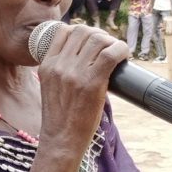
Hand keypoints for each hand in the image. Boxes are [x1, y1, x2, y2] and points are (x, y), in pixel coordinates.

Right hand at [37, 25, 127, 154]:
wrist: (62, 140)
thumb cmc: (60, 117)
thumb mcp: (50, 87)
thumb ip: (60, 70)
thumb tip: (83, 56)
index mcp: (47, 65)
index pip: (64, 31)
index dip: (82, 31)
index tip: (91, 40)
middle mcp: (59, 66)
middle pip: (83, 31)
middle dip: (98, 34)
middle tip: (107, 46)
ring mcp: (74, 73)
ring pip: (98, 39)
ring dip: (111, 41)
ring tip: (117, 52)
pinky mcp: (92, 82)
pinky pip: (110, 54)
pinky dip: (121, 49)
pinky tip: (124, 54)